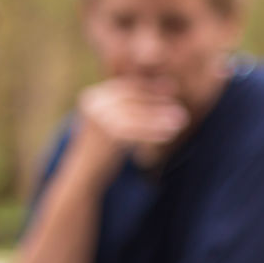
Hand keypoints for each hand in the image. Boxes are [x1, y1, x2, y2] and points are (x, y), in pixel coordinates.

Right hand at [75, 78, 189, 174]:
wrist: (83, 175)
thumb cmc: (102, 151)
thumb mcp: (111, 123)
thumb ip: (128, 108)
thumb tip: (161, 91)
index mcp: (93, 96)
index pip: (126, 87)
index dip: (151, 87)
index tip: (173, 88)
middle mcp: (93, 103)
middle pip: (132, 97)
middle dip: (158, 101)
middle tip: (180, 108)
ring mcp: (97, 117)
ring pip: (136, 114)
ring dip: (160, 117)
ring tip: (180, 121)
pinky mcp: (105, 134)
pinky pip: (135, 130)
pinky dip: (154, 132)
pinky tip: (169, 134)